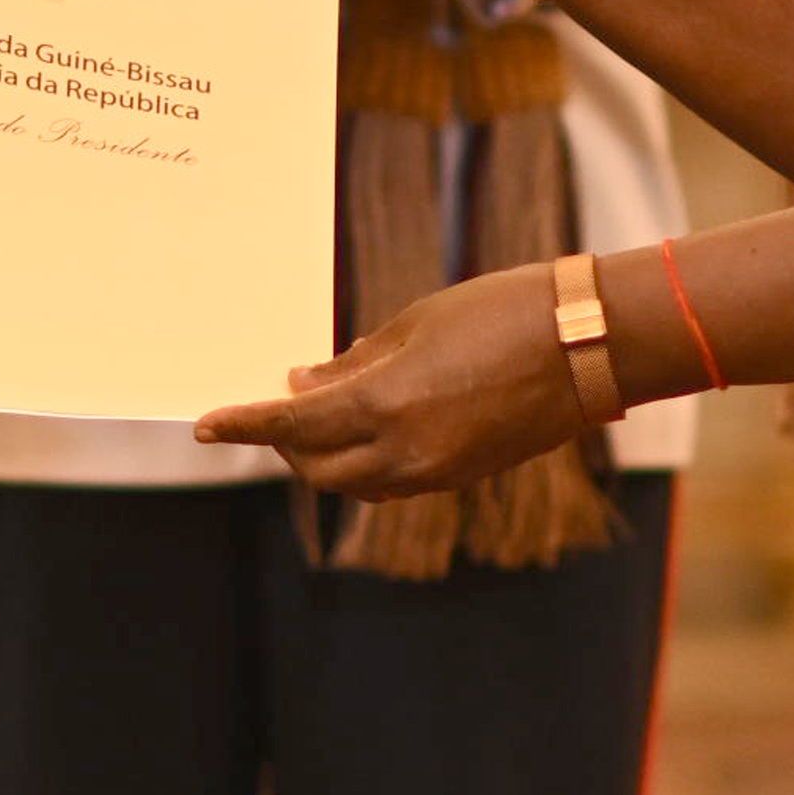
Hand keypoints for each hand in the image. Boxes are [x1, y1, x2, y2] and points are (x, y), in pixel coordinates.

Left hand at [188, 265, 607, 498]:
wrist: (589, 344)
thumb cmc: (502, 310)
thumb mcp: (415, 324)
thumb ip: (355, 364)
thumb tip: (304, 386)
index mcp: (387, 405)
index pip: (292, 426)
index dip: (244, 426)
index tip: (205, 426)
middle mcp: (406, 452)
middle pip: (316, 467)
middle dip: (283, 443)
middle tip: (266, 409)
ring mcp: (436, 472)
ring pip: (354, 483)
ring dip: (323, 458)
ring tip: (310, 418)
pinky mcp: (461, 475)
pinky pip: (392, 482)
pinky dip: (363, 463)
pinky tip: (361, 430)